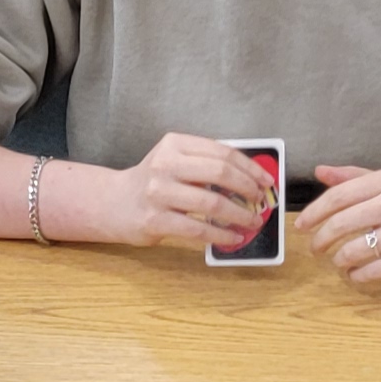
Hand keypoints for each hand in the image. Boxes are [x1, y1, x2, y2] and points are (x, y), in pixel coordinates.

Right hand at [88, 133, 273, 250]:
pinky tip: (233, 237)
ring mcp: (158, 193)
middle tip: (260, 201)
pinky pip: (197, 228)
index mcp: (175, 144)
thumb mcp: (173, 161)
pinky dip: (221, 234)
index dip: (250, 168)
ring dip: (239, 214)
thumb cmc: (152, 183)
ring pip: (211, 202)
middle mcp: (164, 164)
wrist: (113, 203)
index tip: (267, 181)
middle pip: (220, 173)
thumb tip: (250, 180)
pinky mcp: (155, 220)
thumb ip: (204, 164)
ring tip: (252, 221)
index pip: (222, 152)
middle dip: (247, 188)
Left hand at [302, 165, 380, 281]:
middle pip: (341, 224)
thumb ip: (356, 177)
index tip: (302, 225)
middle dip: (321, 240)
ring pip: (354, 250)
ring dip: (339, 260)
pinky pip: (373, 271)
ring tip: (339, 261)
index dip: (314, 213)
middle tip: (315, 249)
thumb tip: (320, 171)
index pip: (338, 196)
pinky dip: (357, 275)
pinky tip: (356, 274)